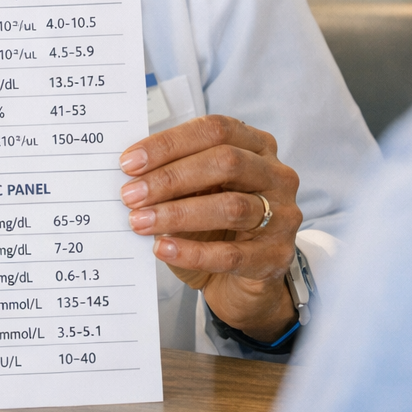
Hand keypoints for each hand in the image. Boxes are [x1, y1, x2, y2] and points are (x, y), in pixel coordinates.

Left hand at [120, 115, 300, 341]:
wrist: (240, 281)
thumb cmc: (213, 226)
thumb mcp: (195, 192)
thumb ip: (174, 175)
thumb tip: (131, 172)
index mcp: (256, 146)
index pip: (214, 130)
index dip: (169, 143)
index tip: (129, 163)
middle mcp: (276, 175)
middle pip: (226, 162)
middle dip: (171, 177)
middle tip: (131, 195)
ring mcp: (282, 216)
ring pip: (230, 207)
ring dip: (177, 214)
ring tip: (140, 221)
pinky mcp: (276, 256)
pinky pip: (231, 254)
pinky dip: (192, 251)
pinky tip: (163, 249)